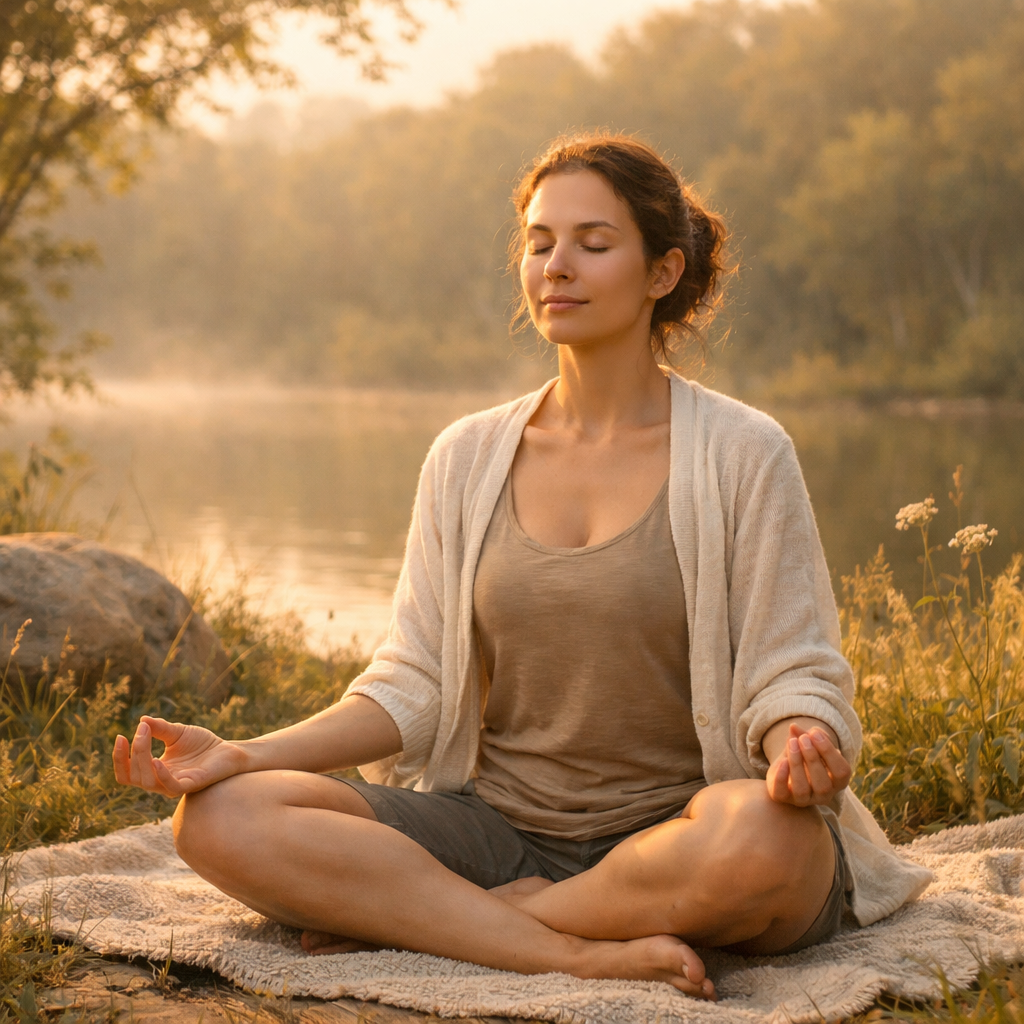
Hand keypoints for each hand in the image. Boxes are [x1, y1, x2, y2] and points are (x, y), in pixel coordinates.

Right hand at [112, 716, 247, 796]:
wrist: (228, 749)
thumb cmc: (201, 744)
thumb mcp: (177, 732)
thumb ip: (159, 728)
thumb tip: (142, 720)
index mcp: (154, 770)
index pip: (126, 773)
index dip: (119, 758)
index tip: (120, 736)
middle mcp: (161, 781)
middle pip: (134, 775)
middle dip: (134, 751)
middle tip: (142, 729)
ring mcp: (175, 785)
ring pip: (147, 782)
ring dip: (142, 759)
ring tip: (145, 736)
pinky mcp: (191, 785)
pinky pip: (171, 786)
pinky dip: (162, 775)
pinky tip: (157, 760)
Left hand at [765, 723, 850, 806]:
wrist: (786, 771)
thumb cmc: (804, 755)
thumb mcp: (808, 743)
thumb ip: (805, 734)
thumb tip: (793, 727)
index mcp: (837, 782)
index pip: (842, 772)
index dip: (829, 752)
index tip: (814, 733)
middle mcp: (823, 795)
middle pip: (823, 784)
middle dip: (812, 757)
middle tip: (803, 738)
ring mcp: (804, 800)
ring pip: (802, 790)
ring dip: (797, 764)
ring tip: (791, 742)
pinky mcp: (784, 799)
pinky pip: (781, 794)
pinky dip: (781, 778)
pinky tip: (781, 761)